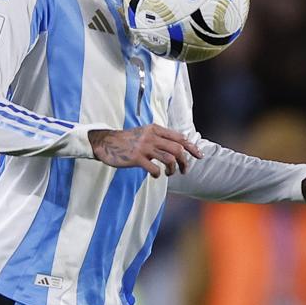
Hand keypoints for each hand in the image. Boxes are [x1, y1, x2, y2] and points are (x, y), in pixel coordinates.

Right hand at [88, 125, 202, 177]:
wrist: (106, 142)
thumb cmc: (127, 140)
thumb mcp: (145, 133)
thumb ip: (160, 137)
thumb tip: (179, 146)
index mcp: (155, 129)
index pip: (180, 137)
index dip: (192, 147)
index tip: (199, 156)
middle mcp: (152, 136)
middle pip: (178, 149)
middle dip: (185, 162)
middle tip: (183, 170)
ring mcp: (144, 147)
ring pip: (169, 159)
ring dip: (173, 169)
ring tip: (169, 174)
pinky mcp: (136, 158)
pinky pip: (154, 168)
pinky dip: (158, 174)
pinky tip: (156, 175)